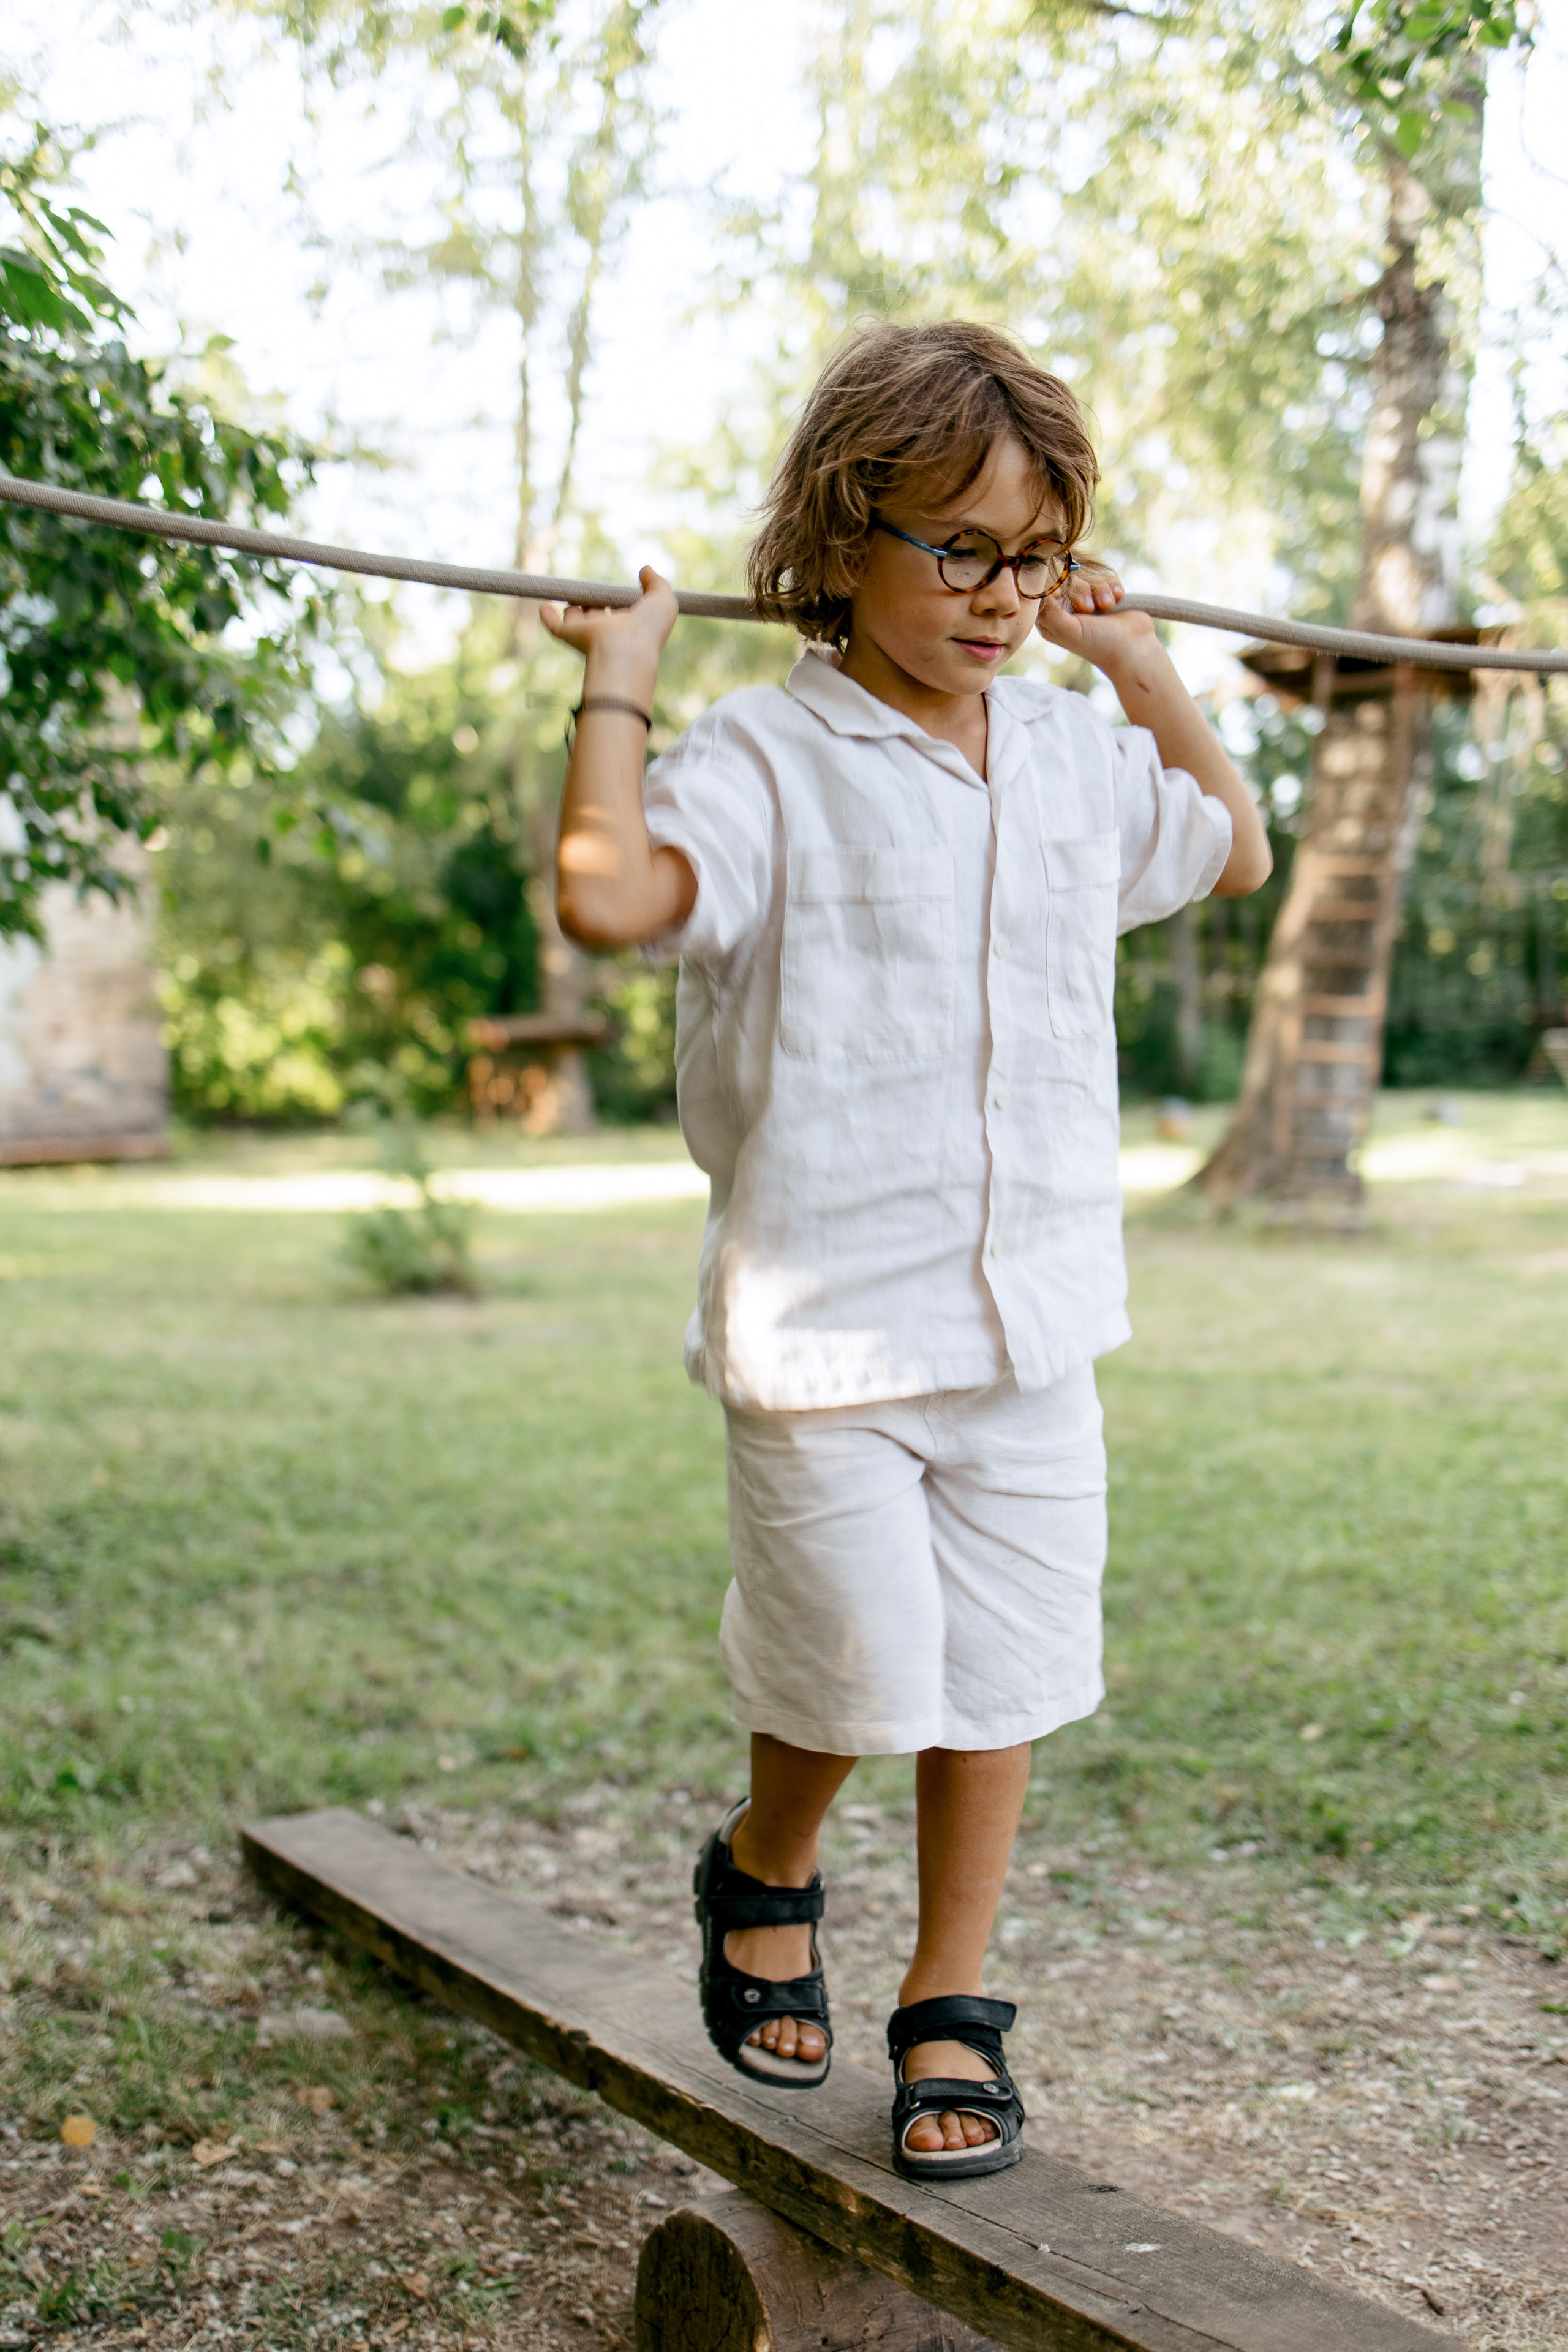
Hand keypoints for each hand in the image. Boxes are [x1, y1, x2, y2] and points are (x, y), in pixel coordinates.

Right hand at [538, 564, 678, 679]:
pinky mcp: (571, 636)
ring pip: (577, 618)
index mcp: (630, 624)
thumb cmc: (648, 627)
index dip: (620, 599)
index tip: (620, 589)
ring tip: (570, 593)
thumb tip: (645, 570)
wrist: (627, 649)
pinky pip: (556, 627)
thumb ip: (656, 583)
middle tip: (594, 590)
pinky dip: (549, 618)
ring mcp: (589, 634)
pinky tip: (543, 608)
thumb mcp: (663, 600)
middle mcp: (609, 630)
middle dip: (595, 602)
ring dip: (573, 607)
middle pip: (597, 613)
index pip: (621, 609)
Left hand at [1035, 558, 1155, 671]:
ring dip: (1100, 589)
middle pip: (1066, 578)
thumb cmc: (1097, 644)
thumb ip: (1048, 610)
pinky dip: (1112, 586)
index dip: (1053, 585)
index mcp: (1051, 617)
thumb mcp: (1066, 629)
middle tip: (1089, 608)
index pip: (1042, 588)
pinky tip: (1117, 599)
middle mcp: (1067, 607)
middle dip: (1081, 589)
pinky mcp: (1106, 593)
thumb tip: (1035, 589)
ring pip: (1088, 575)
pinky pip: (1106, 575)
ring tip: (1107, 606)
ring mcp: (1088, 599)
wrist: (1133, 648)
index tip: (1062, 592)